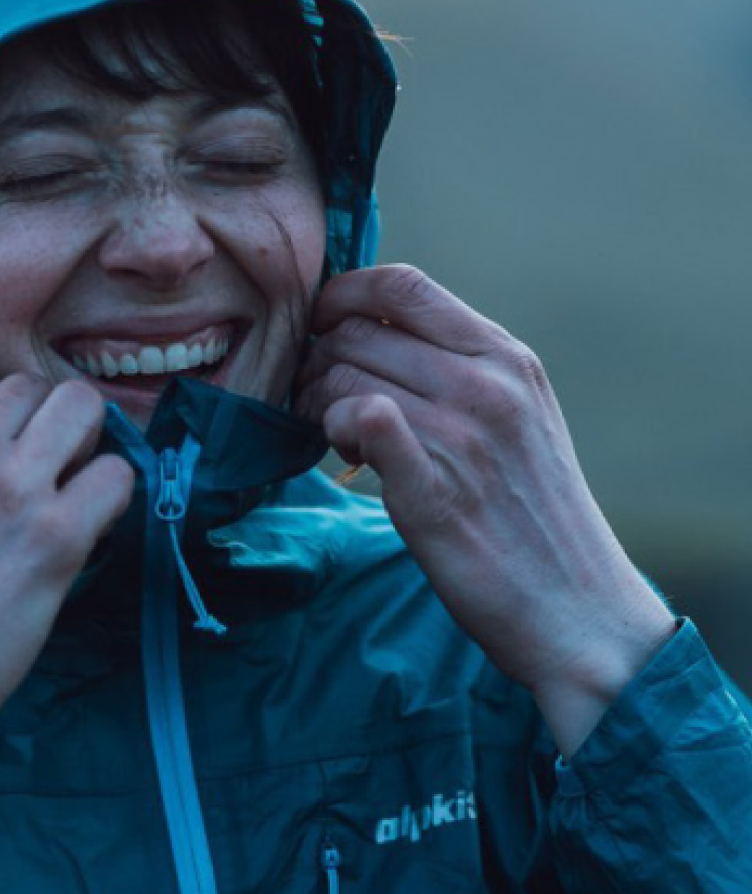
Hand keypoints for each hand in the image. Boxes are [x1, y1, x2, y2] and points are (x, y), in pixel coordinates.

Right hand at [0, 367, 133, 816]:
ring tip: (74, 487)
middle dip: (42, 426)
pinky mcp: (58, 533)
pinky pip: (117, 475)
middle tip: (44, 474)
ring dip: (85, 443)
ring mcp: (10, 484)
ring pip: (83, 408)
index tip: (0, 452)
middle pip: (31, 389)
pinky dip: (112, 496)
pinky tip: (91, 527)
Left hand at [294, 265, 675, 755]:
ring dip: (320, 403)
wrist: (577, 608)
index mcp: (506, 358)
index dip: (343, 295)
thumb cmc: (536, 516)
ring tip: (337, 436)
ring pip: (344, 377)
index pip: (404, 286)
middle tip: (316, 399)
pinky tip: (346, 455)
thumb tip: (379, 336)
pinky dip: (335, 429)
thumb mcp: (520, 417)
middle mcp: (486, 385)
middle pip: (359, 333)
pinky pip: (362, 419)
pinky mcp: (432, 489)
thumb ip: (462, 370)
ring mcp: (461, 435)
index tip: (321, 324)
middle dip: (319, 360)